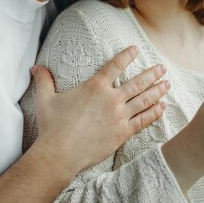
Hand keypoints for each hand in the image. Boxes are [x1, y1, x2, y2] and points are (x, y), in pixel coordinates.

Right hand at [31, 45, 168, 172]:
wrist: (60, 153)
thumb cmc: (53, 126)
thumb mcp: (45, 99)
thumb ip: (44, 81)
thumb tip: (35, 67)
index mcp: (95, 86)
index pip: (115, 65)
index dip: (127, 56)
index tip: (136, 49)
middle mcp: (111, 98)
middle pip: (138, 82)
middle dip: (152, 73)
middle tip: (163, 67)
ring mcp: (119, 116)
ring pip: (144, 99)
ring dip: (158, 90)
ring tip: (168, 84)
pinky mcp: (123, 132)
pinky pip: (143, 120)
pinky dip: (154, 113)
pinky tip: (162, 107)